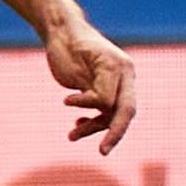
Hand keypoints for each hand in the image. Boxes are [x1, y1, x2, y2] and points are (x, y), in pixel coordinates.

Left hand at [42, 15, 135, 150]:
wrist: (61, 34)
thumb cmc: (70, 46)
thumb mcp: (81, 68)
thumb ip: (98, 90)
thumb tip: (104, 108)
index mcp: (122, 69)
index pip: (124, 105)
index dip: (112, 125)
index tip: (94, 137)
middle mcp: (123, 78)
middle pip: (123, 114)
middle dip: (113, 134)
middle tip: (102, 152)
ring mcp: (113, 84)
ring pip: (109, 115)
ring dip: (92, 127)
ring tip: (71, 135)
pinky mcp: (100, 89)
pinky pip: (101, 111)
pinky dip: (89, 120)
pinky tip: (76, 124)